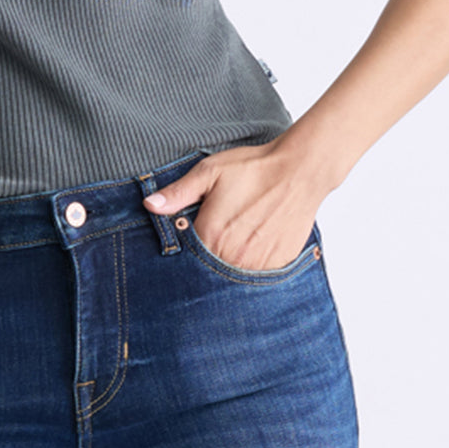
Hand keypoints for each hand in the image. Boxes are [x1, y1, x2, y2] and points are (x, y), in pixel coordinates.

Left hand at [142, 138, 327, 271]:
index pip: (185, 259)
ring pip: (232, 278)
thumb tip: (149, 205)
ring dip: (228, 267)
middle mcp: (233, 258)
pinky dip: (250, 268)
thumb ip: (178, 193)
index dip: (182, 253)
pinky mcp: (278, 267)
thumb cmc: (253, 169)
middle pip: (208, 273)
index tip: (186, 242)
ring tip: (234, 243)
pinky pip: (256, 278)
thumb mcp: (209, 172)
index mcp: (211, 237)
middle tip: (216, 238)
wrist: (299, 172)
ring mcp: (257, 267)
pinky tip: (252, 248)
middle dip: (204, 263)